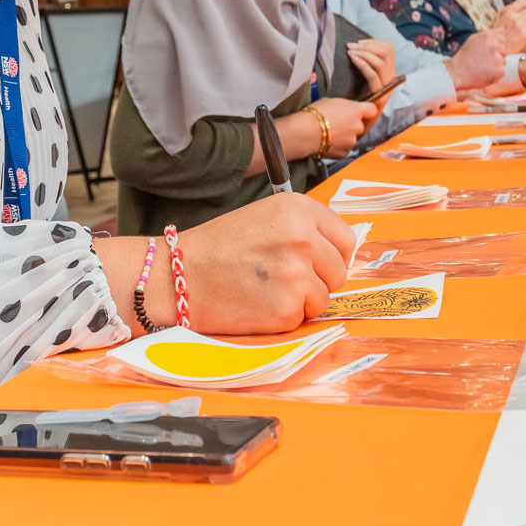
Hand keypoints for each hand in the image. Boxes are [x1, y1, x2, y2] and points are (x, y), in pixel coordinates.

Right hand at [179, 193, 356, 331]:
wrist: (180, 276)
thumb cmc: (219, 248)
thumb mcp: (265, 218)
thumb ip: (303, 229)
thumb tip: (337, 252)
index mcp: (297, 209)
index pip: (345, 238)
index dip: (332, 255)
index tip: (317, 263)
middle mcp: (303, 237)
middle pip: (339, 271)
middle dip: (318, 280)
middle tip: (283, 280)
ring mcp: (297, 274)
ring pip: (324, 298)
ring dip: (301, 300)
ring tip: (266, 291)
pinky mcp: (288, 308)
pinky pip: (303, 317)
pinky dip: (285, 317)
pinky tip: (258, 304)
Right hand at [310, 97, 378, 156]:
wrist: (304, 133)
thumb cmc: (314, 114)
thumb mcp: (331, 101)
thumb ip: (345, 107)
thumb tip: (347, 110)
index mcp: (356, 111)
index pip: (372, 110)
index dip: (367, 110)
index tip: (363, 111)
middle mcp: (358, 126)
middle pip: (361, 125)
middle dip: (353, 124)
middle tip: (339, 122)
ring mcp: (352, 141)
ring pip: (353, 137)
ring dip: (345, 135)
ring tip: (329, 132)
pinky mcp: (345, 152)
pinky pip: (345, 148)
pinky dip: (339, 145)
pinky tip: (327, 141)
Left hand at [345, 39, 396, 109]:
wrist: (355, 120)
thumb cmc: (355, 97)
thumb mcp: (361, 76)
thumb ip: (363, 63)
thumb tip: (355, 44)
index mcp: (389, 72)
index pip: (389, 49)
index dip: (374, 42)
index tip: (359, 42)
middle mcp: (391, 79)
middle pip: (386, 53)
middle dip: (367, 46)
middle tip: (351, 46)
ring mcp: (386, 88)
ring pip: (381, 63)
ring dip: (364, 53)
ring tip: (350, 53)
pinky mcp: (379, 96)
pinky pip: (373, 75)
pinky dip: (362, 64)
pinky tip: (353, 60)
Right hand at [446, 29, 508, 90]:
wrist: (457, 72)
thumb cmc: (465, 56)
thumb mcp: (474, 39)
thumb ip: (489, 33)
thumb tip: (503, 29)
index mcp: (487, 36)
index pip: (502, 37)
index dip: (496, 44)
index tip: (487, 50)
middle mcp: (494, 45)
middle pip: (504, 49)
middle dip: (497, 54)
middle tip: (483, 59)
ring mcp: (497, 58)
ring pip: (503, 60)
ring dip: (496, 64)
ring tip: (483, 66)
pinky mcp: (499, 70)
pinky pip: (502, 71)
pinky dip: (495, 73)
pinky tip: (485, 72)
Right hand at [489, 0, 525, 51]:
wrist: (496, 48)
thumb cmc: (497, 32)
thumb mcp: (498, 17)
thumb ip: (508, 10)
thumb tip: (520, 5)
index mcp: (508, 12)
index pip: (523, 2)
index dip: (523, 6)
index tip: (521, 10)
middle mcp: (515, 18)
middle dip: (525, 16)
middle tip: (518, 22)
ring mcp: (521, 27)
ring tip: (518, 30)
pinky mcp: (525, 35)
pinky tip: (518, 37)